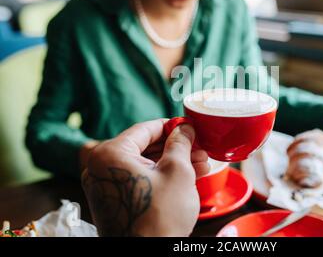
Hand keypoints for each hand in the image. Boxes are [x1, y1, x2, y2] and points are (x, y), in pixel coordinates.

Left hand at [81, 119, 209, 236]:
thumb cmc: (159, 217)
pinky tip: (188, 176)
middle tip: (198, 147)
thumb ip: (180, 144)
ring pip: (144, 165)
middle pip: (144, 147)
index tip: (189, 127)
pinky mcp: (112, 201)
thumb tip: (184, 129)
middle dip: (175, 148)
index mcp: (110, 154)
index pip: (145, 129)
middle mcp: (100, 168)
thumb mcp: (178, 172)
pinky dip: (160, 177)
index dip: (172, 126)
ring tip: (201, 163)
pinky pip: (138, 180)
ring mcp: (104, 186)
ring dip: (172, 163)